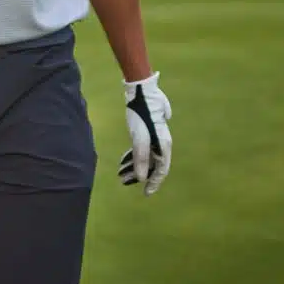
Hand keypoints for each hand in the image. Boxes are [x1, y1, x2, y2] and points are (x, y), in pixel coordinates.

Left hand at [117, 72, 171, 195]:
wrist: (140, 89)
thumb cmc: (141, 114)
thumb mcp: (139, 138)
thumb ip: (140, 158)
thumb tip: (141, 178)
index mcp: (163, 145)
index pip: (161, 170)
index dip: (154, 183)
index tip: (146, 194)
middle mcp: (161, 142)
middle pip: (152, 164)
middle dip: (138, 175)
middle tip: (124, 182)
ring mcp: (155, 135)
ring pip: (145, 156)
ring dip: (133, 166)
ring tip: (120, 173)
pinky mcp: (147, 129)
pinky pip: (141, 148)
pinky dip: (132, 155)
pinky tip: (123, 160)